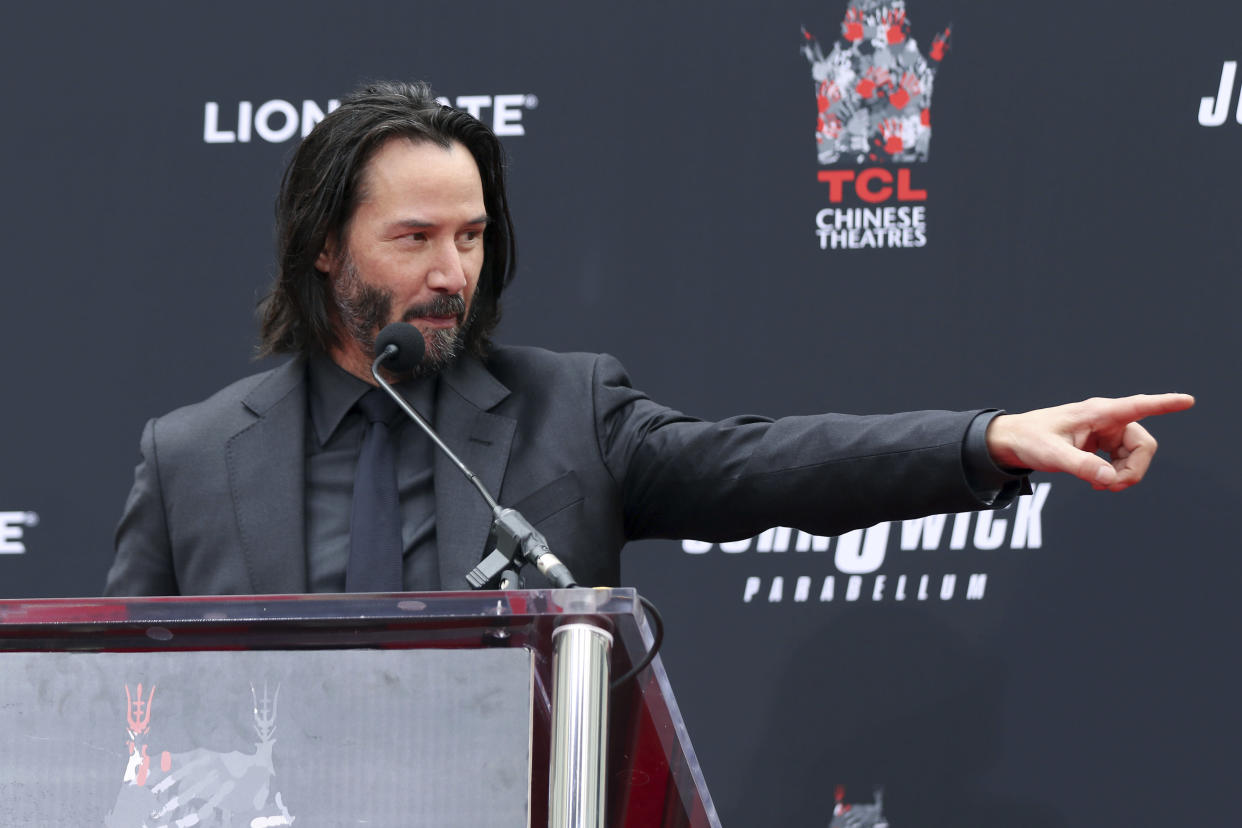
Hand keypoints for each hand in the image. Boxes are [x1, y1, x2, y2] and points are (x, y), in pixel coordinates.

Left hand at [986, 394, 1194, 490]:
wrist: (1013, 441)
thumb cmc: (1029, 440)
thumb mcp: (1051, 455)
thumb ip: (1080, 466)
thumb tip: (1110, 480)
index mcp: (1098, 412)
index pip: (1137, 406)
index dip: (1165, 404)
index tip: (1188, 400)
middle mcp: (1107, 419)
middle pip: (1143, 445)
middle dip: (1134, 470)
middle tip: (1112, 487)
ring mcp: (1106, 431)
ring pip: (1135, 456)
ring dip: (1124, 475)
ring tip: (1099, 486)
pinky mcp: (1102, 443)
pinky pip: (1123, 461)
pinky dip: (1115, 475)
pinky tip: (1098, 483)